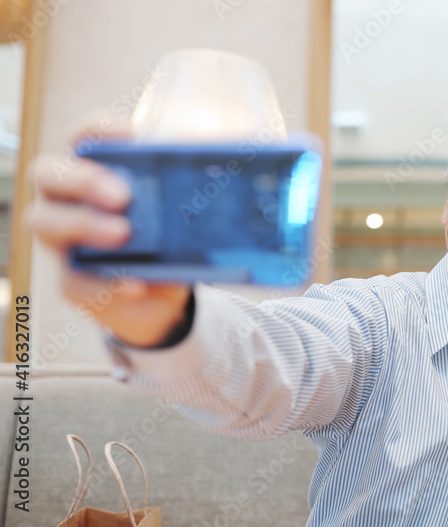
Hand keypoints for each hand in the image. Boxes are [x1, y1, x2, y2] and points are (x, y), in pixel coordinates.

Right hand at [24, 112, 191, 347]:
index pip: (83, 138)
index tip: (128, 132)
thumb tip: (220, 171)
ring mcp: (62, 241)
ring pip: (43, 222)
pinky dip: (105, 282)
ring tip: (123, 233)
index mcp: (94, 172)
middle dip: (82, 178)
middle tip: (123, 195)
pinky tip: (134, 285)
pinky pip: (74, 280)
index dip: (97, 129)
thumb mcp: (180, 217)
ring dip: (83, 223)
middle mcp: (66, 200)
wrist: (159, 298)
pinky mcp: (71, 282)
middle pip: (47, 173)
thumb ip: (186, 194)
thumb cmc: (165, 241)